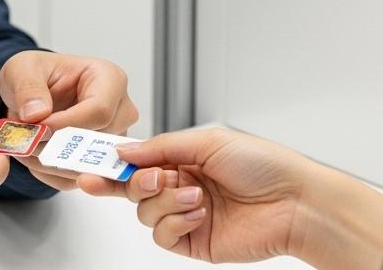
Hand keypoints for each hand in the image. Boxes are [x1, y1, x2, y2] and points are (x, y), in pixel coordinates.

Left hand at [0, 50, 137, 190]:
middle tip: (26, 143)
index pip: (100, 111)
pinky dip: (51, 173)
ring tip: (24, 149)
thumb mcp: (23, 69)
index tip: (38, 129)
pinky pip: (76, 179)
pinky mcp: (98, 161)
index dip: (67, 125)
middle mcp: (120, 110)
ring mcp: (112, 139)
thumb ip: (28, 87)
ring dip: (51, 163)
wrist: (32, 93)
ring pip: (88, 165)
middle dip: (57, 148)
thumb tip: (37, 113)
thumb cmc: (37, 75)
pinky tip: (33, 158)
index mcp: (109, 79)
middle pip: (98, 142)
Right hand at [79, 128, 307, 262]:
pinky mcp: (193, 241)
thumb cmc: (264, 165)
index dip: (110, 164)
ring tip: (195, 197)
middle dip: (135, 183)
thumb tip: (123, 152)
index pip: (136, 161)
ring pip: (145, 213)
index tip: (87, 165)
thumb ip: (160, 147)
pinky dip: (174, 222)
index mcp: (182, 158)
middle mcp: (180, 186)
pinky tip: (197, 214)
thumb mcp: (207, 141)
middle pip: (133, 188)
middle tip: (152, 179)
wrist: (295, 203)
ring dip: (165, 203)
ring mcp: (185, 214)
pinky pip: (162, 235)